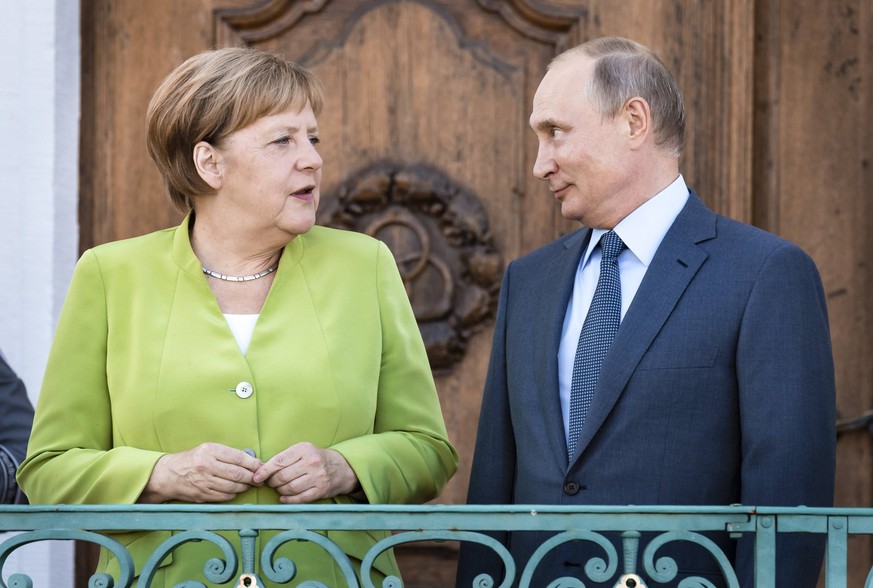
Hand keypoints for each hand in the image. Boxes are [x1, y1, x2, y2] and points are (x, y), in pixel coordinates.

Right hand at [138, 443, 262, 503]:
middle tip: (259, 478)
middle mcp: (207, 466)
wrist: (168, 475)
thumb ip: (227, 454)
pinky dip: (233, 494)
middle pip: (238, 474)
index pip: (238, 457)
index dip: (253, 463)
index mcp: (210, 451)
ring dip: (244, 487)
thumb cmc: (192, 459)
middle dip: (252, 477)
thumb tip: (251, 460)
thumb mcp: (208, 449)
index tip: (261, 466)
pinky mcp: (202, 495)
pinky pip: (224, 497)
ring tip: (249, 484)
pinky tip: (236, 490)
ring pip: (233, 487)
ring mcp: (204, 482)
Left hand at [253, 442, 359, 503]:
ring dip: (280, 491)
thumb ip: (284, 458)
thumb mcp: (302, 451)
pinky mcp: (321, 490)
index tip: (256, 478)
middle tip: (271, 483)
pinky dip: (289, 500)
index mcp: (304, 449)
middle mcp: (311, 462)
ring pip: (290, 488)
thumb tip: (261, 471)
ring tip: (280, 488)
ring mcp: (317, 477)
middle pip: (282, 477)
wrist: (342, 468)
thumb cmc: (316, 458)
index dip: (264, 471)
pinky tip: (284, 498)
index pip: (279, 461)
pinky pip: (299, 498)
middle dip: (272, 482)